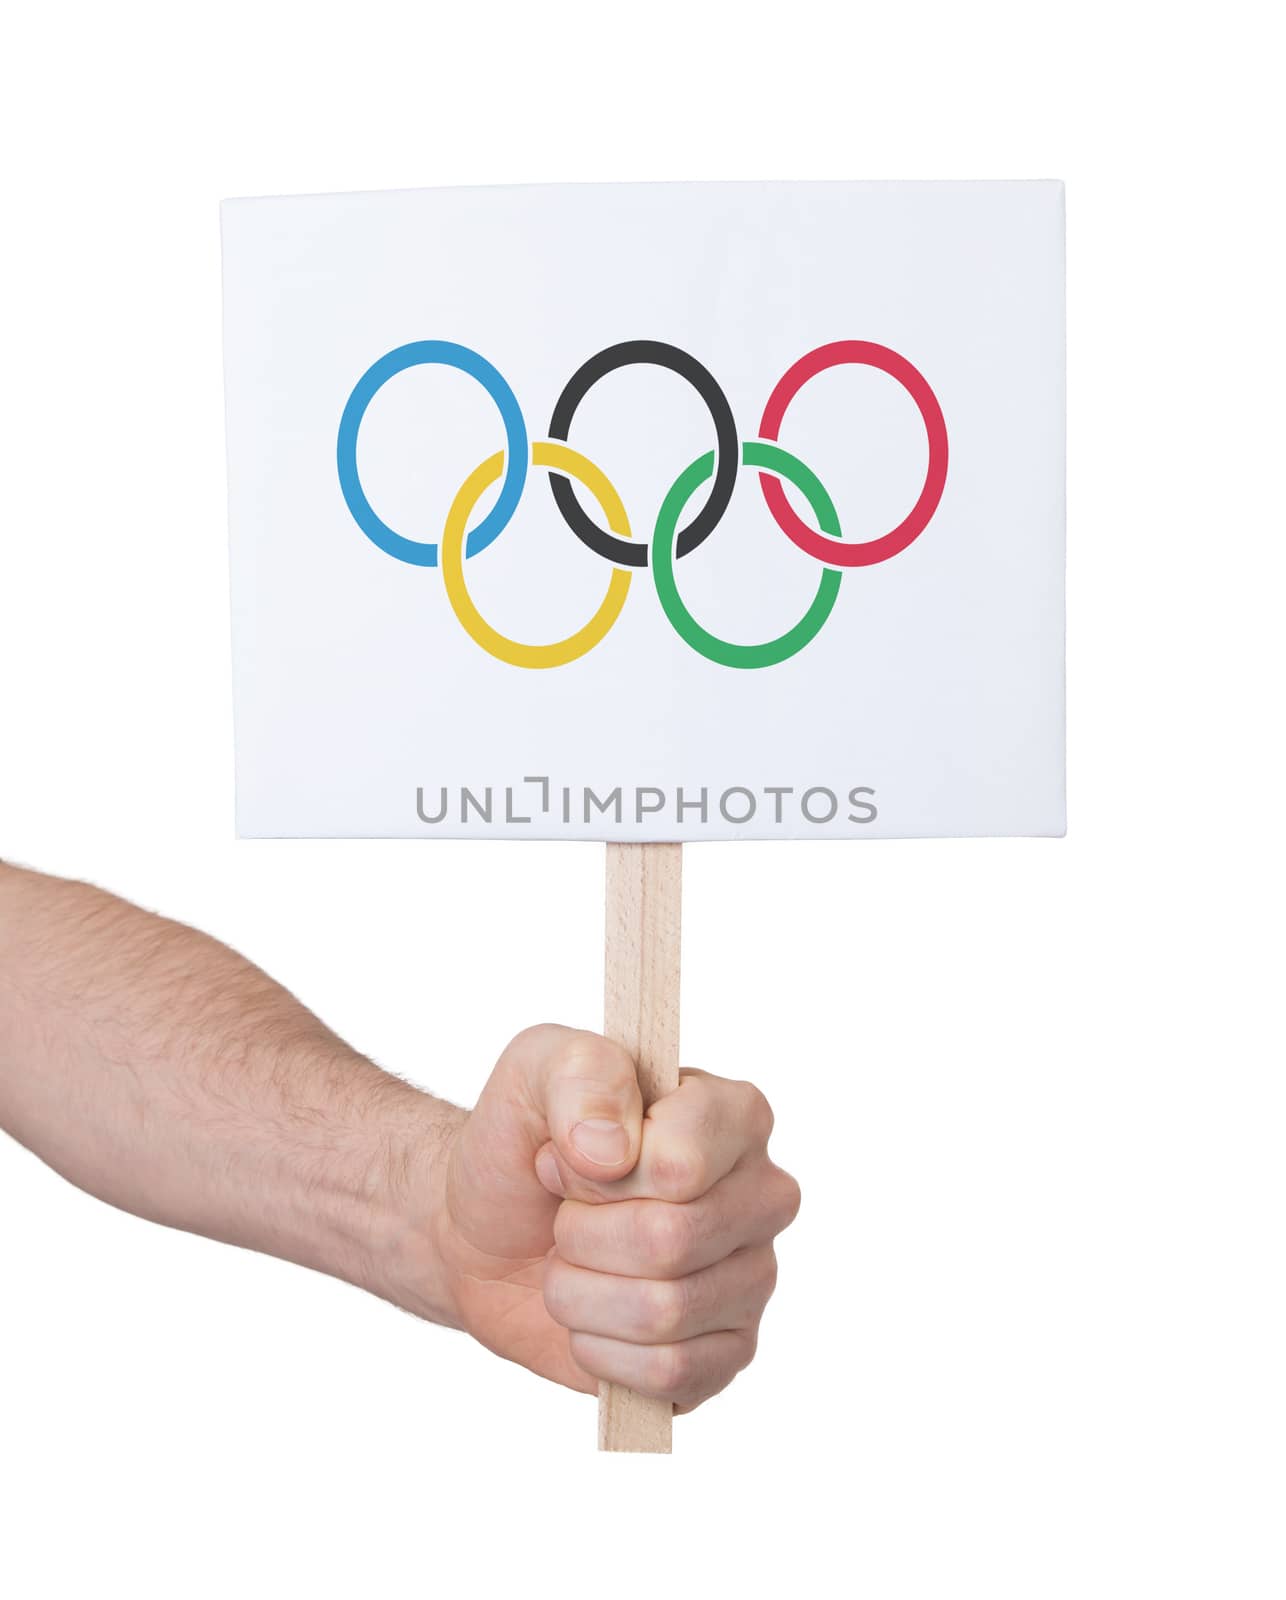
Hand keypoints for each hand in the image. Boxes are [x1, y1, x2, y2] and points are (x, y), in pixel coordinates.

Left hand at [431, 1024, 799, 1411]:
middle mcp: (761, 1194)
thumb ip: (580, 1073)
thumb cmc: (521, 1142)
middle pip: (672, 1240)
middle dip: (582, 1236)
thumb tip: (610, 1152)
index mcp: (735, 1115)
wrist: (483, 1230)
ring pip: (665, 1311)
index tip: (562, 1157)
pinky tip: (591, 1319)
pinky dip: (602, 1352)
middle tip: (562, 1218)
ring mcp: (752, 1277)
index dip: (596, 1172)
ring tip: (570, 1265)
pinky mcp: (729, 1352)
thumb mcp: (534, 1069)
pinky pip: (671, 1374)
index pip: (680, 1165)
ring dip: (581, 1295)